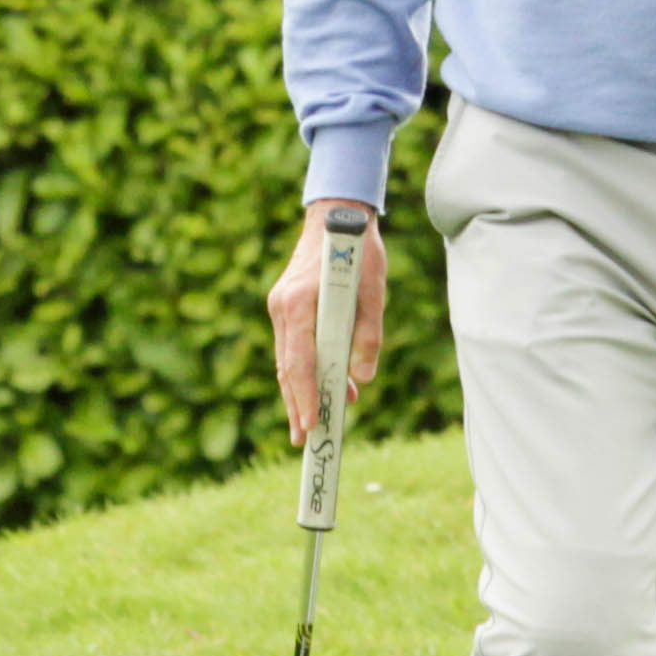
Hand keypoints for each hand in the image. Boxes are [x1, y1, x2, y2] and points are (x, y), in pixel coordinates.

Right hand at [264, 204, 385, 445]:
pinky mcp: (286, 306)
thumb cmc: (358, 249)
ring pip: (287, 360)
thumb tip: (364, 376)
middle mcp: (282, 306)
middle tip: (304, 441)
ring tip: (311, 425)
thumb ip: (369, 333)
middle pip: (287, 367)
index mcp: (299, 302)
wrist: (337, 214)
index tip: (312, 424)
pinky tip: (323, 387)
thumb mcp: (374, 289)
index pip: (298, 361)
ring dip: (299, 393)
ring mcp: (281, 307)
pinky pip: (292, 347)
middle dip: (296, 406)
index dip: (304, 396)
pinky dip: (304, 371)